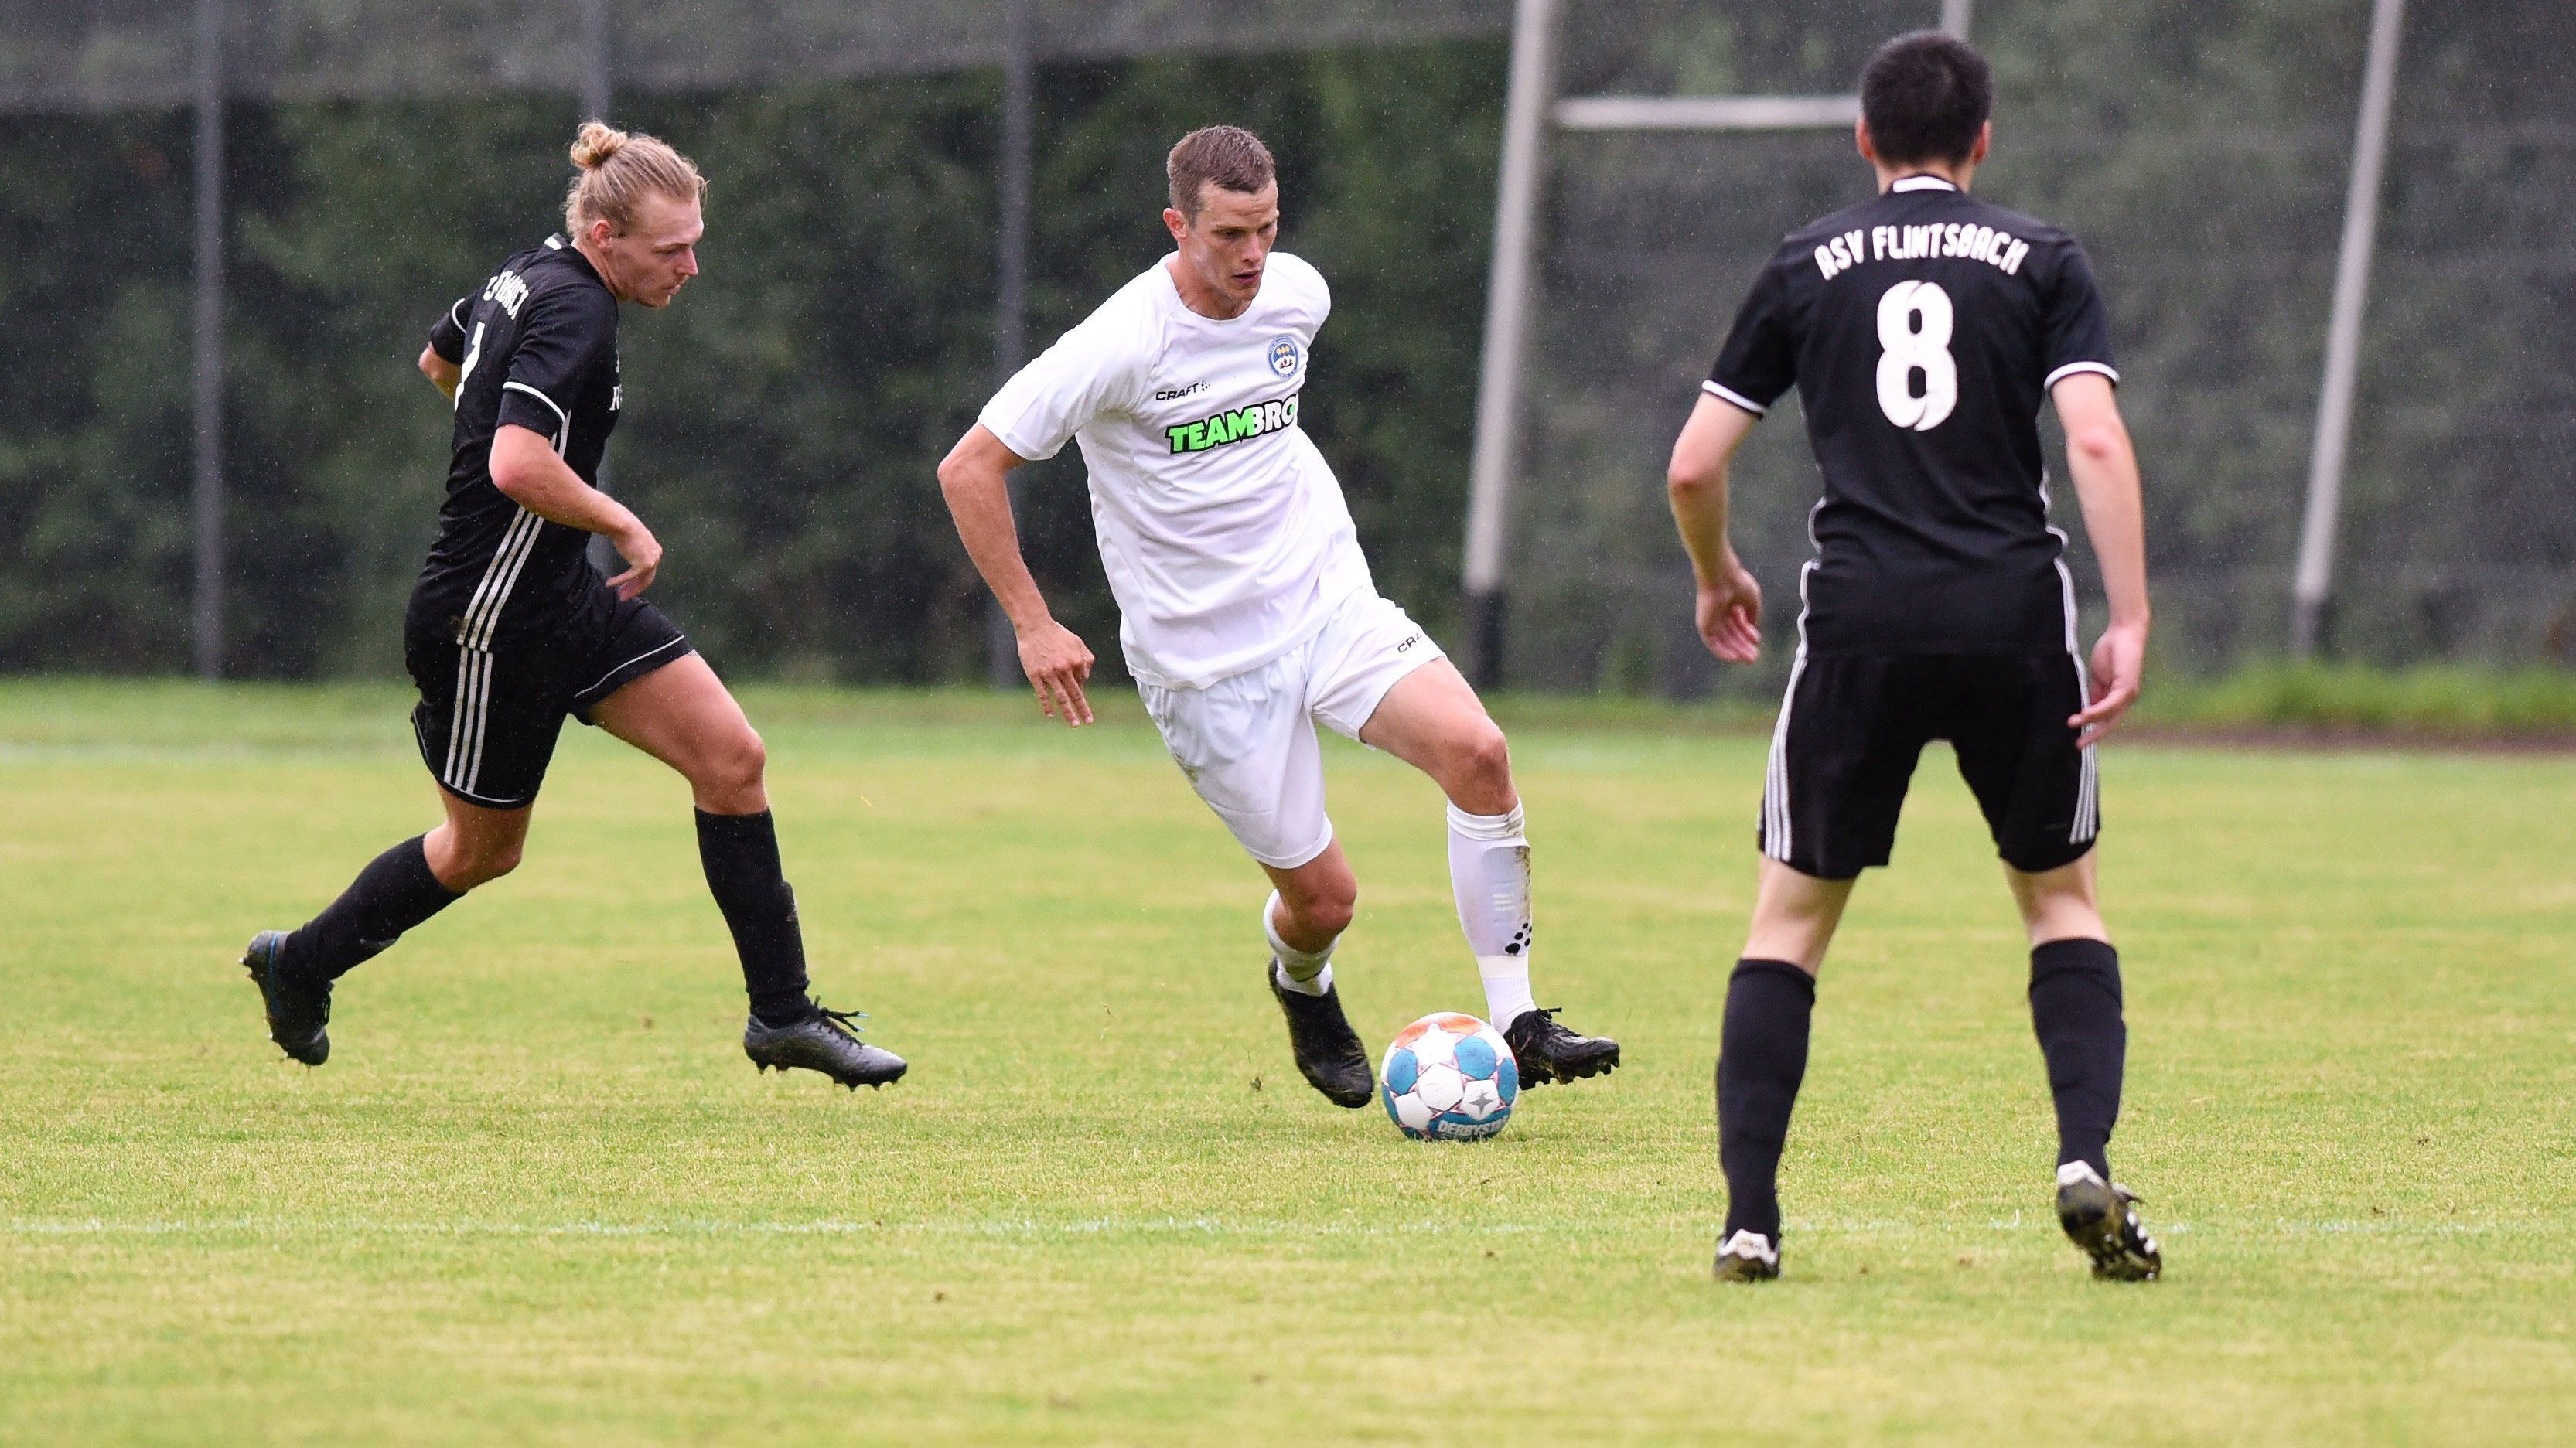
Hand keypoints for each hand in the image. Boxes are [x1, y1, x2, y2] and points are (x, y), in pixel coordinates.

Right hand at [604, 521, 661, 599]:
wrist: (624, 525)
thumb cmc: (626, 529)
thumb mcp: (635, 542)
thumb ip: (636, 551)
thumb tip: (630, 556)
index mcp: (656, 551)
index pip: (648, 571)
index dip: (638, 581)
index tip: (628, 587)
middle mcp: (656, 557)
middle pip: (646, 579)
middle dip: (634, 589)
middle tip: (624, 596)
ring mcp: (651, 562)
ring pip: (640, 582)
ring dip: (629, 589)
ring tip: (619, 595)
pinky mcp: (642, 566)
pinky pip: (629, 577)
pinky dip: (619, 581)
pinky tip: (610, 584)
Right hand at [1017, 617, 1094, 725]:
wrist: (1034, 626)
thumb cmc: (1057, 634)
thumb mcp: (1077, 643)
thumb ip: (1086, 659)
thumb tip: (1086, 677)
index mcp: (1075, 662)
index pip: (1081, 683)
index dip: (1081, 691)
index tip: (1081, 702)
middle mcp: (1064, 669)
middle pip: (1075, 694)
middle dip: (1083, 709)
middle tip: (1089, 722)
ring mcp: (1049, 674)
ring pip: (1061, 697)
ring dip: (1068, 712)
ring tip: (1074, 724)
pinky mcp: (1035, 676)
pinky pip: (1042, 695)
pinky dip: (1046, 706)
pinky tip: (1050, 715)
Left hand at [1693, 557, 1762, 662]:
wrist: (1722, 577)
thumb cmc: (1737, 583)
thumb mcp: (1752, 601)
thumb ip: (1753, 615)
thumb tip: (1753, 629)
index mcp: (1729, 604)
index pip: (1739, 623)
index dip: (1748, 633)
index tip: (1757, 640)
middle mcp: (1719, 613)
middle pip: (1731, 634)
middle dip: (1743, 646)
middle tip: (1754, 657)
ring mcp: (1711, 620)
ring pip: (1724, 641)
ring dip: (1736, 651)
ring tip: (1749, 659)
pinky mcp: (1704, 625)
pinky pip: (1713, 643)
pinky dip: (1723, 651)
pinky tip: (1735, 658)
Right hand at [2071, 622, 2145, 747]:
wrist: (2124, 632)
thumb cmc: (2112, 650)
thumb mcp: (2099, 676)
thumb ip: (2095, 692)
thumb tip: (2087, 708)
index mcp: (2117, 696)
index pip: (2105, 718)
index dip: (2092, 729)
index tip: (2078, 738)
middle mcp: (2125, 699)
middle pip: (2109, 723)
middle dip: (2093, 735)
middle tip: (2078, 746)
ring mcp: (2128, 694)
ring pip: (2109, 716)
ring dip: (2091, 722)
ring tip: (2073, 725)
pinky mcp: (2127, 687)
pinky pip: (2110, 704)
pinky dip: (2097, 711)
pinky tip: (2085, 715)